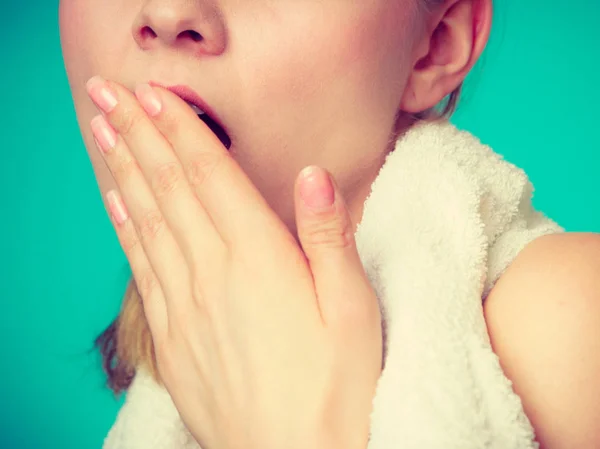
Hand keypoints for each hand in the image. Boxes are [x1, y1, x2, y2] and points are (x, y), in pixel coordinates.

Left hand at [86, 76, 381, 448]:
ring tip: (102, 131)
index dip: (183, 130)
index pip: (211, 177)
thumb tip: (313, 174)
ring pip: (146, 221)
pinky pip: (141, 268)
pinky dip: (125, 228)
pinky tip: (116, 203)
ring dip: (123, 170)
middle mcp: (212, 274)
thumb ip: (328, 236)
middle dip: (139, 134)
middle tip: (111, 92)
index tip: (158, 93)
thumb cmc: (336, 386)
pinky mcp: (172, 337)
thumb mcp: (353, 308)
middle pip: (170, 188)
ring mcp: (185, 306)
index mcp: (259, 259)